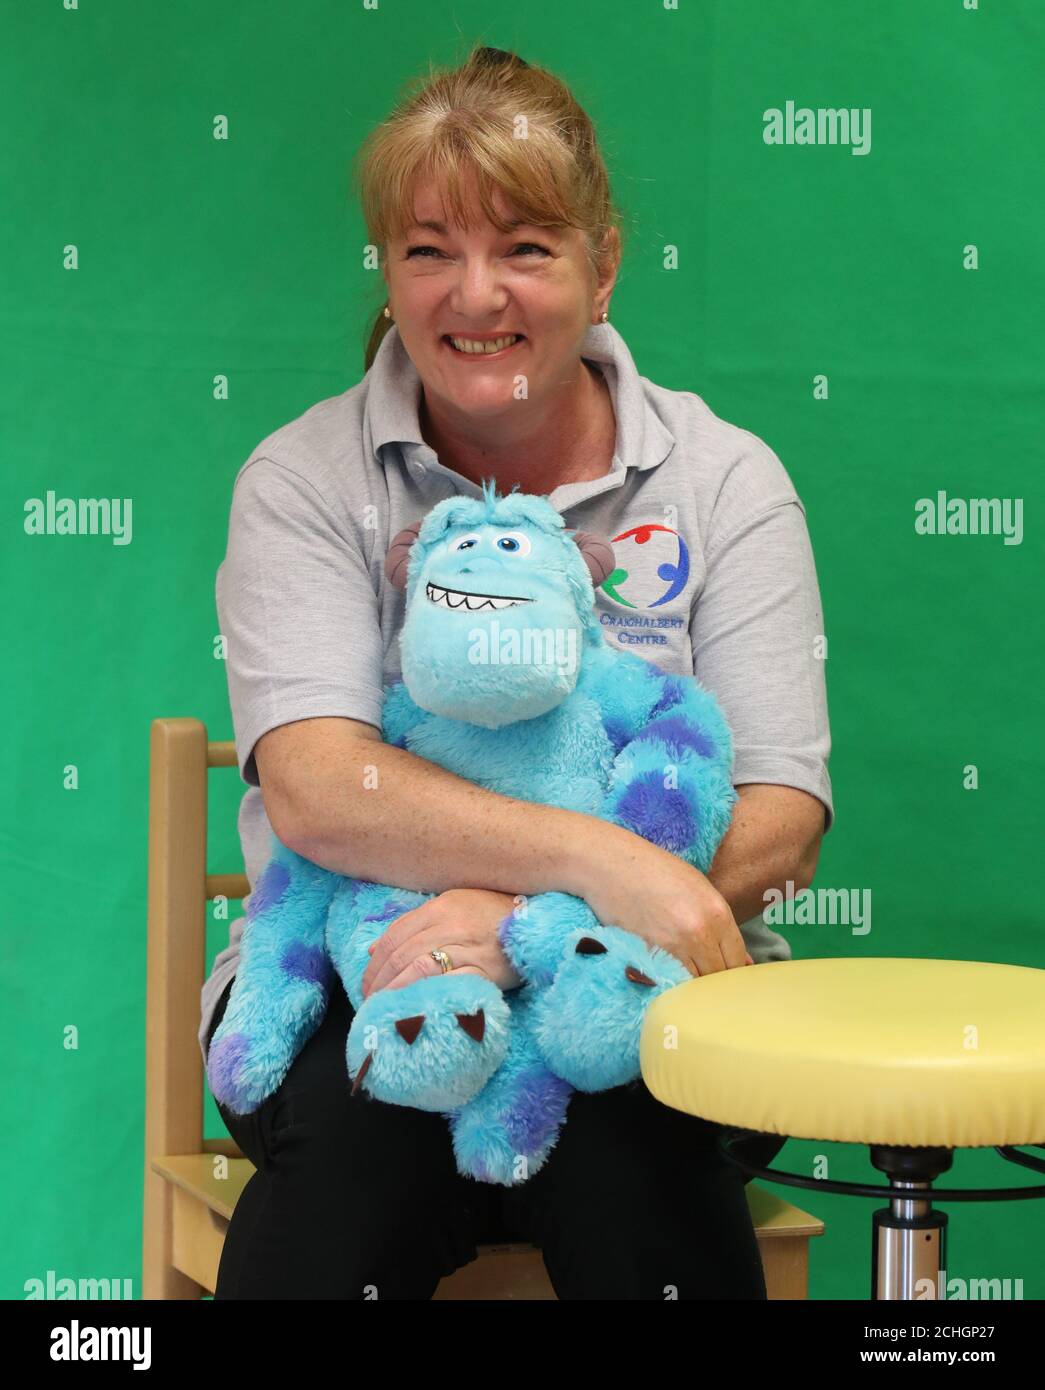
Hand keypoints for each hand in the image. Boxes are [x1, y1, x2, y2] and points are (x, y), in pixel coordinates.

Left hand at [361, 888, 523, 996]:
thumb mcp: (454, 907)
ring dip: (395, 992)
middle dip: (379, 982)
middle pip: (402, 955)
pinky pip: (447, 984)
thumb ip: (415, 924)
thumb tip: (372, 949)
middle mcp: (450, 924)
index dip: (374, 963)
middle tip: (369, 1003)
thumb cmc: (494, 915)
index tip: (366, 983)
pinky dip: (425, 997)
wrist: (538, 923)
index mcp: (440, 907)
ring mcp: (468, 946)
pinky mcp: (484, 969)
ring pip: (418, 970)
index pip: (394, 935)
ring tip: (384, 1010)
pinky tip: (413, 1010)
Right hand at [576, 832, 752, 976]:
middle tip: (705, 983)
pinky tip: (665, 975)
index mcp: (718, 913)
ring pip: (693, 984)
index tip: (726, 978)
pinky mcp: (646, 957)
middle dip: (714, 983)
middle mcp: (699, 932)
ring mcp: (672, 947)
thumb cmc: (653, 870)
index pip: (737, 960)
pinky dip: (668, 983)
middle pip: (717, 976)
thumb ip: (720, 925)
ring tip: (684, 981)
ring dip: (691, 986)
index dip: (733, 972)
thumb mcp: (697, 888)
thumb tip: (741, 961)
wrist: (608, 864)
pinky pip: (667, 982)